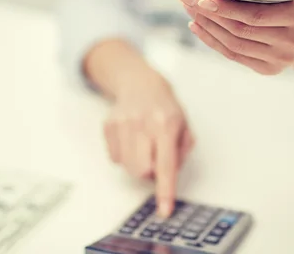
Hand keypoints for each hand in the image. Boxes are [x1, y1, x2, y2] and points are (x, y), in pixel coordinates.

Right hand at [104, 74, 194, 216]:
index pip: (166, 164)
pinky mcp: (108, 126)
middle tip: (156, 157)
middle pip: (142, 171)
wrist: (140, 84)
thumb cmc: (165, 108)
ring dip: (138, 165)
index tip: (164, 209)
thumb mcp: (184, 126)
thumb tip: (168, 174)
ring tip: (144, 147)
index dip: (165, 190)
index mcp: (166, 125)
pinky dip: (125, 156)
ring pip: (127, 168)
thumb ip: (181, 152)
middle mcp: (142, 124)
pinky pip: (115, 158)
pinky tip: (131, 140)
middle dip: (151, 172)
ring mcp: (123, 124)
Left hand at [178, 0, 293, 74]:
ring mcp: (280, 59)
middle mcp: (292, 42)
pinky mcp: (269, 70)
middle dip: (209, 14)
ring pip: (234, 44)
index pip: (256, 15)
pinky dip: (212, 41)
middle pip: (241, 30)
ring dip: (207, 27)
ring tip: (189, 10)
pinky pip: (234, 55)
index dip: (227, 8)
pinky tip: (196, 26)